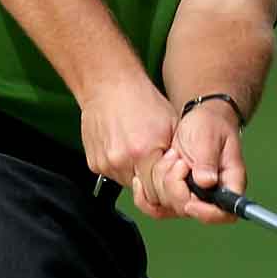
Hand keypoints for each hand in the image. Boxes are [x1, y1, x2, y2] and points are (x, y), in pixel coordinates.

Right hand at [79, 76, 179, 214]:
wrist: (108, 85)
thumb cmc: (142, 100)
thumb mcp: (172, 125)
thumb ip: (176, 155)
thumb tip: (183, 176)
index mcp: (143, 153)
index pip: (158, 192)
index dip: (167, 184)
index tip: (171, 172)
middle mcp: (120, 162)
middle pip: (143, 190)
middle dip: (153, 181)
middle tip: (157, 161)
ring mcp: (105, 164)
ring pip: (128, 183)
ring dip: (137, 174)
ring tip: (140, 149)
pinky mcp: (93, 163)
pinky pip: (113, 174)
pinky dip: (122, 167)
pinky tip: (126, 147)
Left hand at [147, 98, 246, 223]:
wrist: (200, 118)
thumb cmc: (211, 124)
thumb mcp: (209, 137)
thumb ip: (207, 160)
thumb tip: (206, 182)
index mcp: (229, 182)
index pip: (224, 213)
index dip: (206, 213)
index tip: (190, 202)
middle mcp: (212, 193)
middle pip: (190, 210)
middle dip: (176, 187)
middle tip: (178, 160)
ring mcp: (192, 194)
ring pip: (170, 206)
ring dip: (162, 181)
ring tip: (171, 156)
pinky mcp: (175, 191)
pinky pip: (157, 204)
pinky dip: (146, 193)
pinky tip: (147, 174)